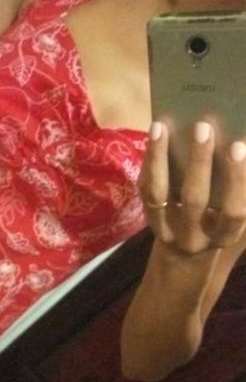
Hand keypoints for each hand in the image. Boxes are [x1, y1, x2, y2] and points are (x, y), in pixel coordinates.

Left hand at [139, 120, 245, 253]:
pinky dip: (149, 163)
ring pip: (159, 195)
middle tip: (203, 127)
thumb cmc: (221, 223)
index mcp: (225, 235)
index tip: (238, 145)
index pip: (234, 212)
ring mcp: (167, 230)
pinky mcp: (148, 219)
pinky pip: (145, 190)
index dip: (238, 180)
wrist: (186, 254)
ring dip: (160, 158)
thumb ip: (241, 188)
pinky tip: (153, 138)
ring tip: (161, 127)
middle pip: (194, 200)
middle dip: (199, 162)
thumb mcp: (234, 212)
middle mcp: (194, 238)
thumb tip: (241, 143)